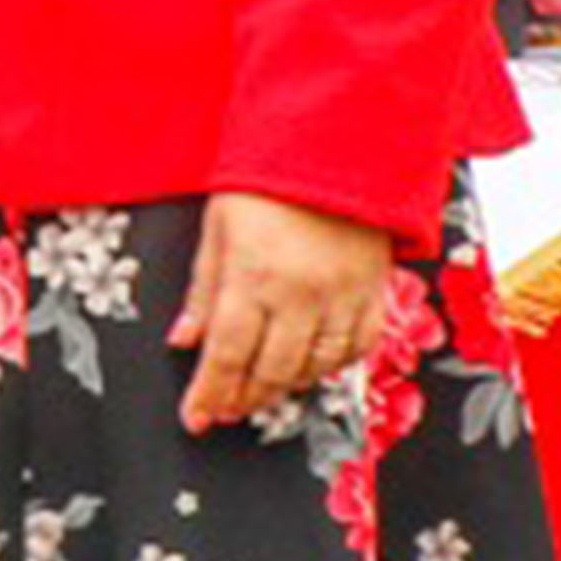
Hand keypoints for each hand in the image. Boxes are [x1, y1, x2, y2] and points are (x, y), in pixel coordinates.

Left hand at [170, 191, 392, 434]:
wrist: (337, 143)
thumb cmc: (268, 181)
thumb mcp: (218, 229)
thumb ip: (203, 291)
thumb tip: (185, 339)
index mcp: (254, 276)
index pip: (227, 355)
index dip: (210, 393)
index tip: (196, 417)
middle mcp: (302, 294)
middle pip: (271, 370)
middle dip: (243, 398)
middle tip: (225, 410)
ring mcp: (344, 296)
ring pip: (315, 367)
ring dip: (284, 387)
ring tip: (260, 391)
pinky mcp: (375, 291)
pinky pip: (358, 347)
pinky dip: (332, 365)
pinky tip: (309, 366)